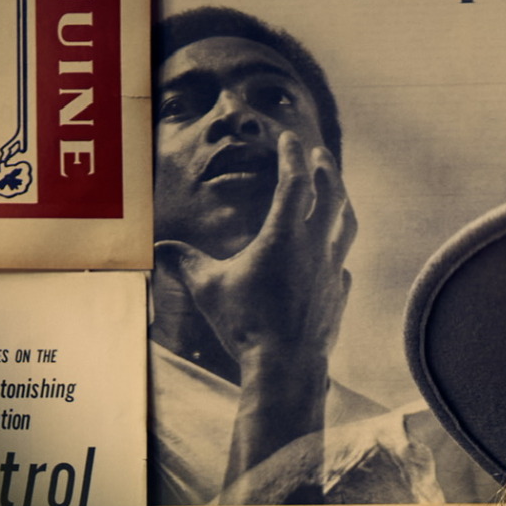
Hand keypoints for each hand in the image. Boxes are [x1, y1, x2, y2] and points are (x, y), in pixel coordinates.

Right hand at [154, 131, 356, 374]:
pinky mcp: (338, 299)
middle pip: (331, 196)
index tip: (288, 137)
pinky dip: (338, 254)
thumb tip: (159, 248)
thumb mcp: (208, 288)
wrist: (286, 368)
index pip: (295, 181)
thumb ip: (186, 262)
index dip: (291, 155)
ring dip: (342, 203)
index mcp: (285, 235)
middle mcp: (315, 248)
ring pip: (345, 227)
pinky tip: (333, 258)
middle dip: (326, 169)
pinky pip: (342, 267)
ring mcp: (332, 274)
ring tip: (338, 193)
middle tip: (320, 152)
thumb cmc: (247, 325)